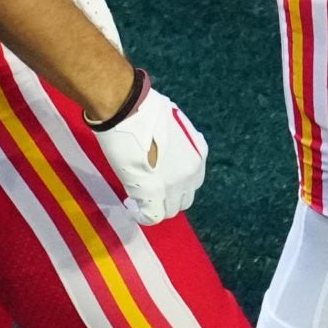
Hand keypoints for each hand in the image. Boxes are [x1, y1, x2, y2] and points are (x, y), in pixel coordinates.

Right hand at [88, 70, 208, 223]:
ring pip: (170, 210)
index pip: (193, 182)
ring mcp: (172, 185)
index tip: (161, 180)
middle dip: (168, 198)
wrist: (129, 110)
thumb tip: (170, 150)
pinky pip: (153, 217)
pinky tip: (132, 208)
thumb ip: (178, 143)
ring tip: (139, 199)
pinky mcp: (152, 193)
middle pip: (184, 200)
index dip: (176, 184)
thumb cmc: (146, 110)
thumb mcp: (174, 125)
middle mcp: (190, 173)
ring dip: (156, 206)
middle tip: (150, 190)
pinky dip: (143, 215)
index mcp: (198, 155)